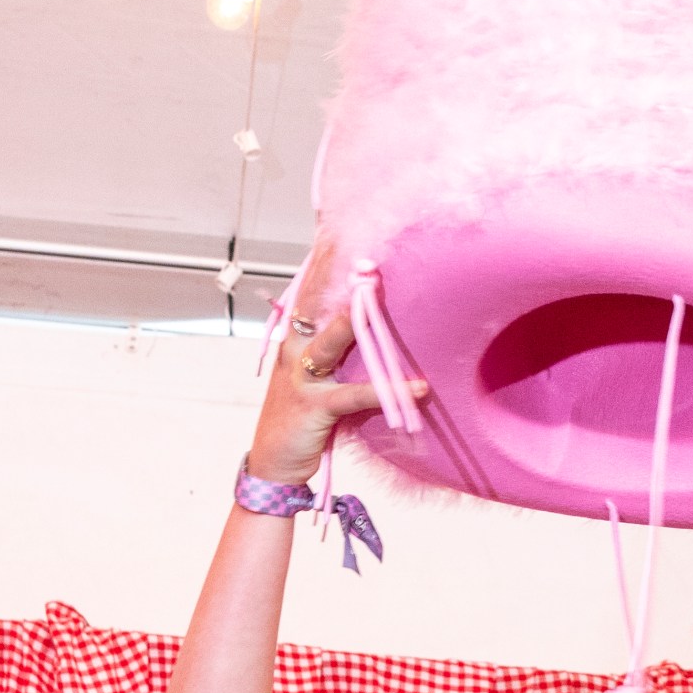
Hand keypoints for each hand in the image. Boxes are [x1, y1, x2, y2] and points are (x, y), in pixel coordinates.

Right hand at [245, 237, 429, 487]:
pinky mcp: (315, 408)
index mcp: (294, 340)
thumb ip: (334, 347)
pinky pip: (355, 395)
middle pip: (314, 304)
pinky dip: (386, 390)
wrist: (274, 463)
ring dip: (353, 319)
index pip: (308, 291)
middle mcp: (293, 353)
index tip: (338, 229)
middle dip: (335, 274)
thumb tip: (365, 318)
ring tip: (376, 295)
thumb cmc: (299, 417)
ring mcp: (302, 379)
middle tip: (363, 246)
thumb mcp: (312, 374)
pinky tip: (418, 386)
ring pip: (329, 341)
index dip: (323, 261)